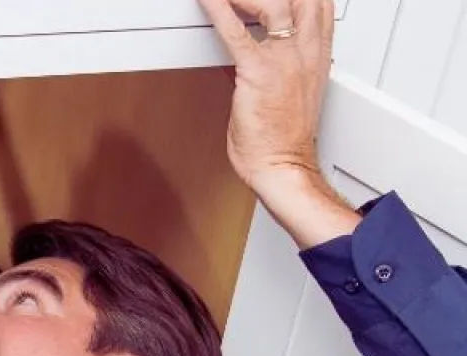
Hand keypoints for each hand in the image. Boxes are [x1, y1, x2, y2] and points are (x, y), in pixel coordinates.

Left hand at [199, 0, 360, 245]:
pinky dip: (219, 10)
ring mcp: (284, 60)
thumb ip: (270, 70)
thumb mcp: (286, 95)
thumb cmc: (283, 141)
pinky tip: (207, 0)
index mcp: (317, 57)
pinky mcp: (258, 72)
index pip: (319, 6)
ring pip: (274, 4)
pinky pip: (235, 32)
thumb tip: (245, 56)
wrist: (283, 166)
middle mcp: (306, 52)